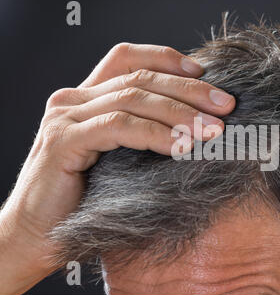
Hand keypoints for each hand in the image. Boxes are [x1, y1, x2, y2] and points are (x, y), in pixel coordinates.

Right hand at [0, 43, 234, 294]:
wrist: (37, 236)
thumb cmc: (85, 200)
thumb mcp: (120, 158)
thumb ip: (143, 133)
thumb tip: (195, 125)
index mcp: (87, 98)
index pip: (128, 59)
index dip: (167, 59)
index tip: (204, 73)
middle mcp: (73, 99)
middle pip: (139, 78)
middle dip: (188, 90)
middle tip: (225, 105)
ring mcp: (66, 116)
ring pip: (133, 99)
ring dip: (179, 114)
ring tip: (213, 130)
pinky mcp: (63, 140)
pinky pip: (119, 127)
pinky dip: (155, 134)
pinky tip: (181, 148)